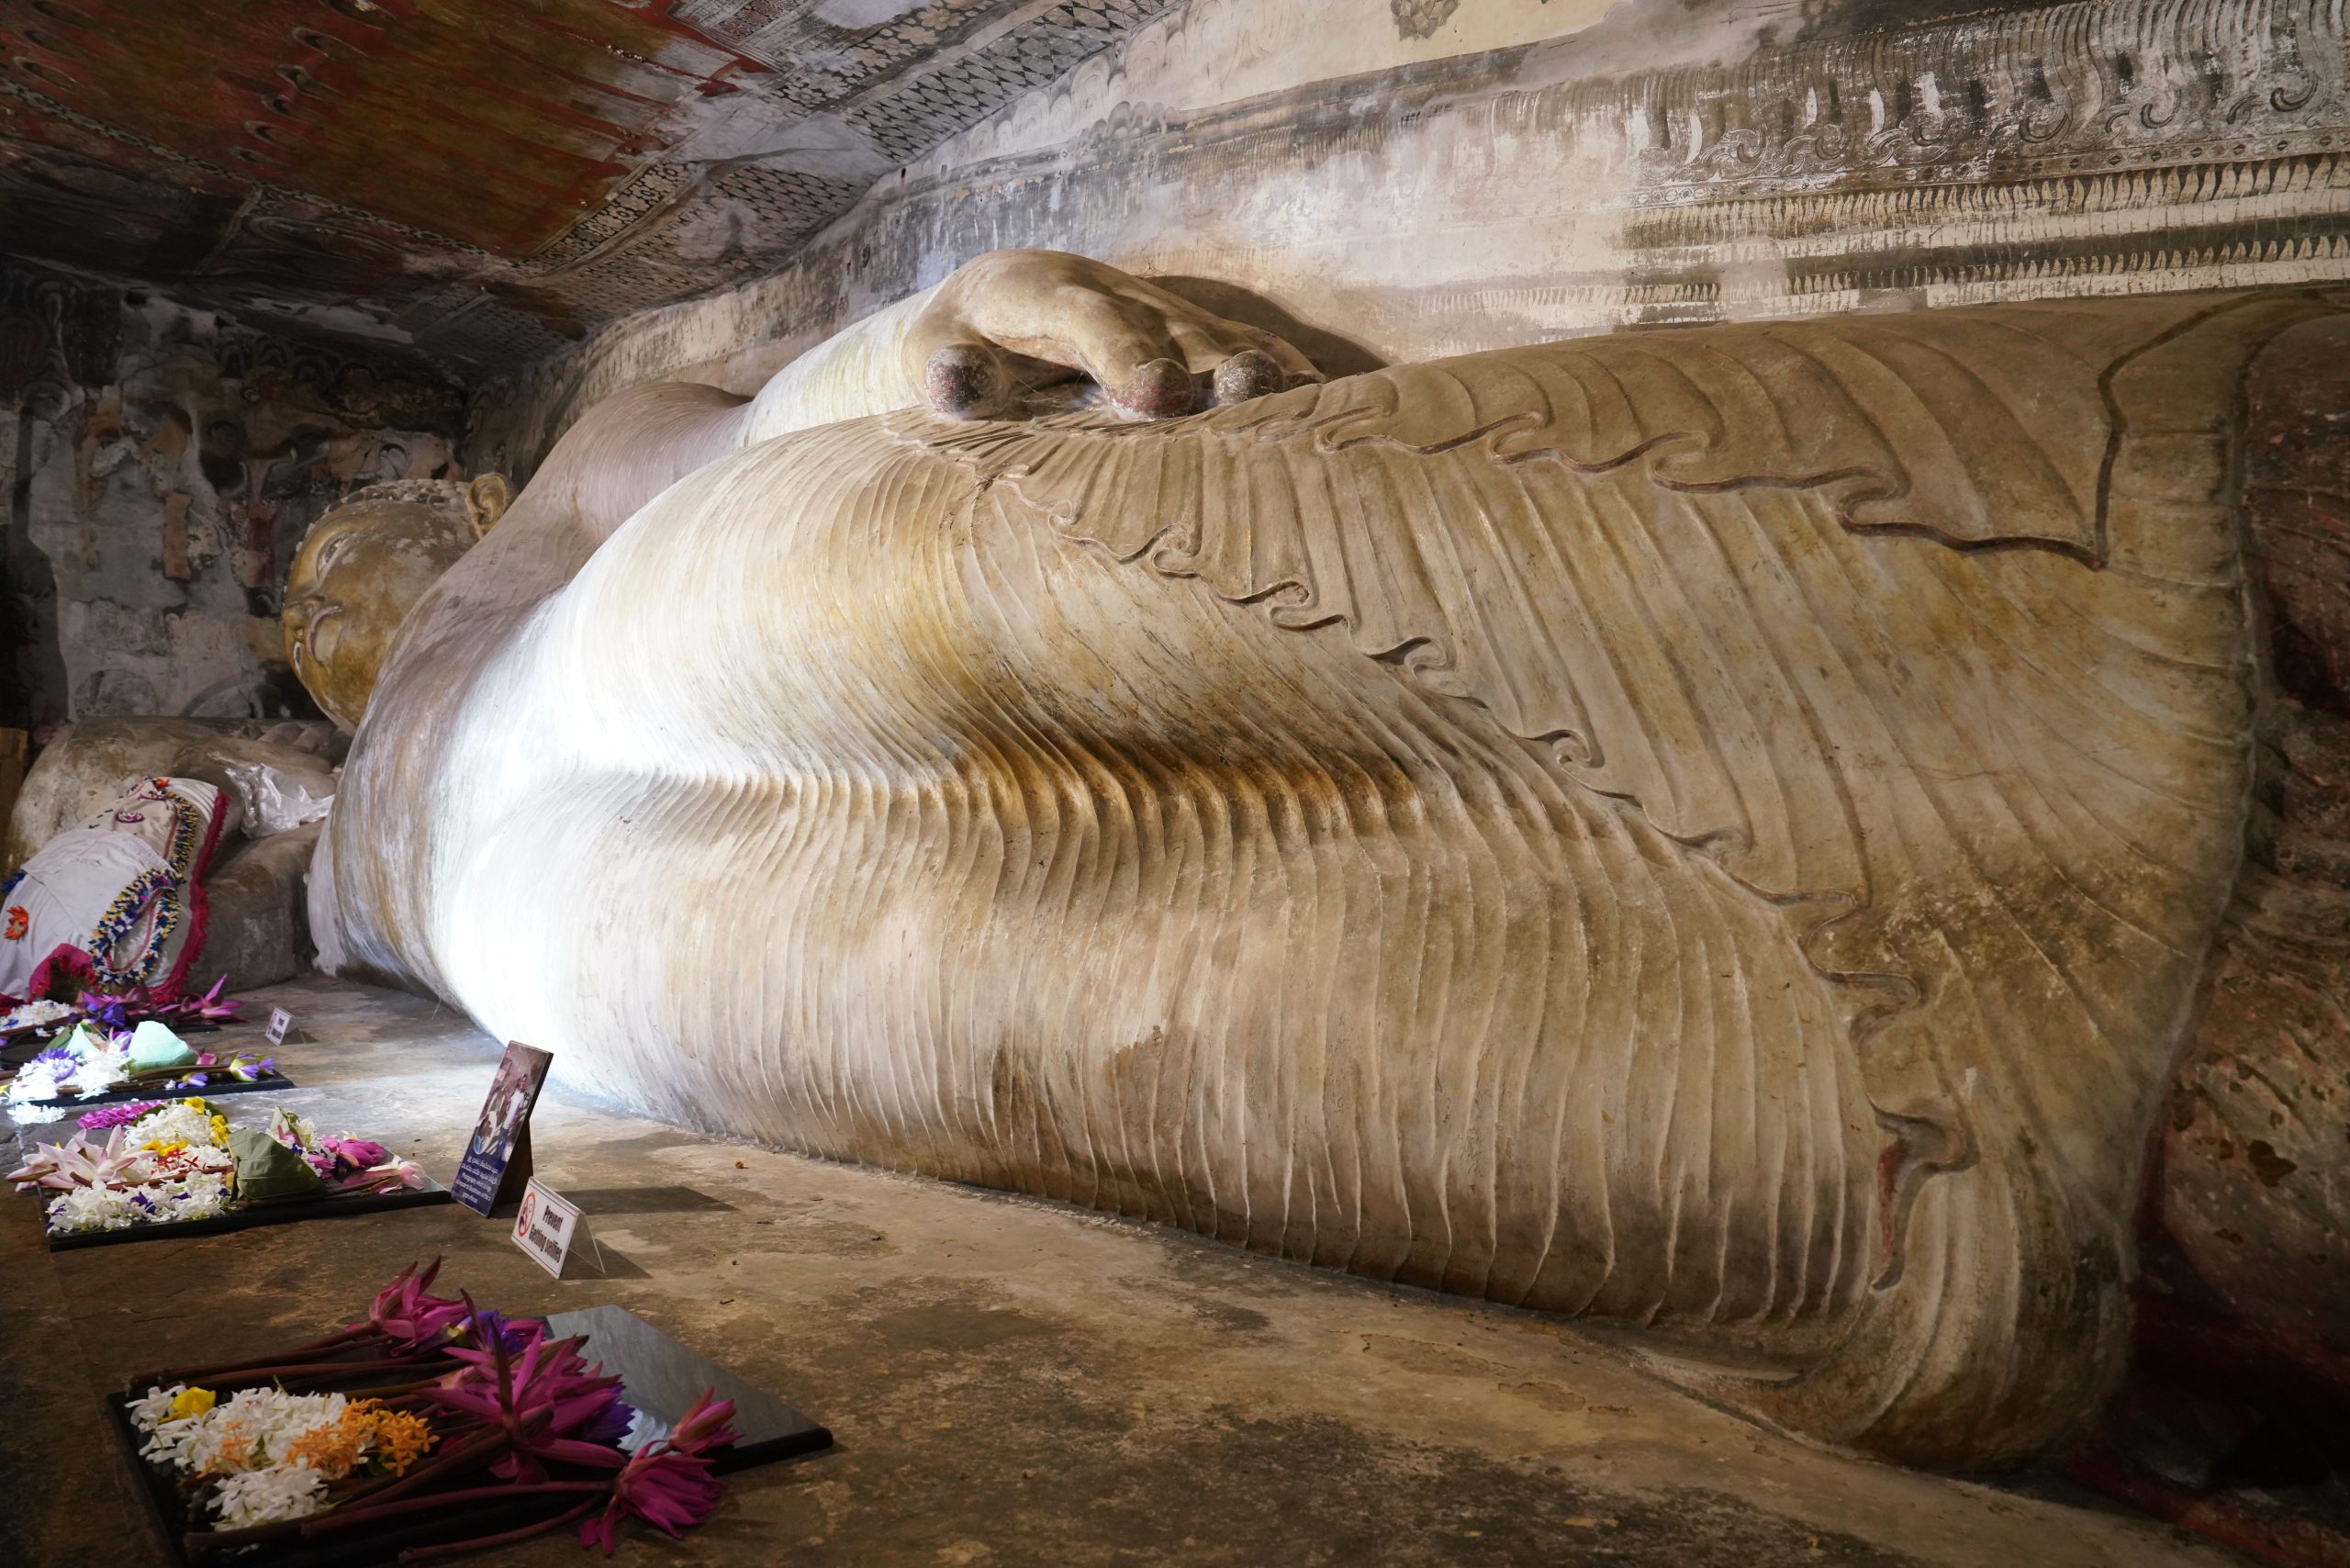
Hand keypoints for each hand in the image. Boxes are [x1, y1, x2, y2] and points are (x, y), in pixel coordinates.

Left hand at [907, 249, 1322, 422]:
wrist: (991, 305)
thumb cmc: (957, 344)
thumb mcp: (931, 354)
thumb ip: (945, 369)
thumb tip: (955, 381)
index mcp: (1042, 292)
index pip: (1086, 317)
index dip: (1123, 351)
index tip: (1155, 397)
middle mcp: (1113, 294)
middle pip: (1168, 326)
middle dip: (1206, 361)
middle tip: (1242, 394)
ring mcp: (1158, 313)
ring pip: (1213, 338)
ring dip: (1255, 371)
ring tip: (1300, 406)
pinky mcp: (1189, 337)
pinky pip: (1242, 349)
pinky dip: (1280, 373)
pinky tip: (1321, 405)